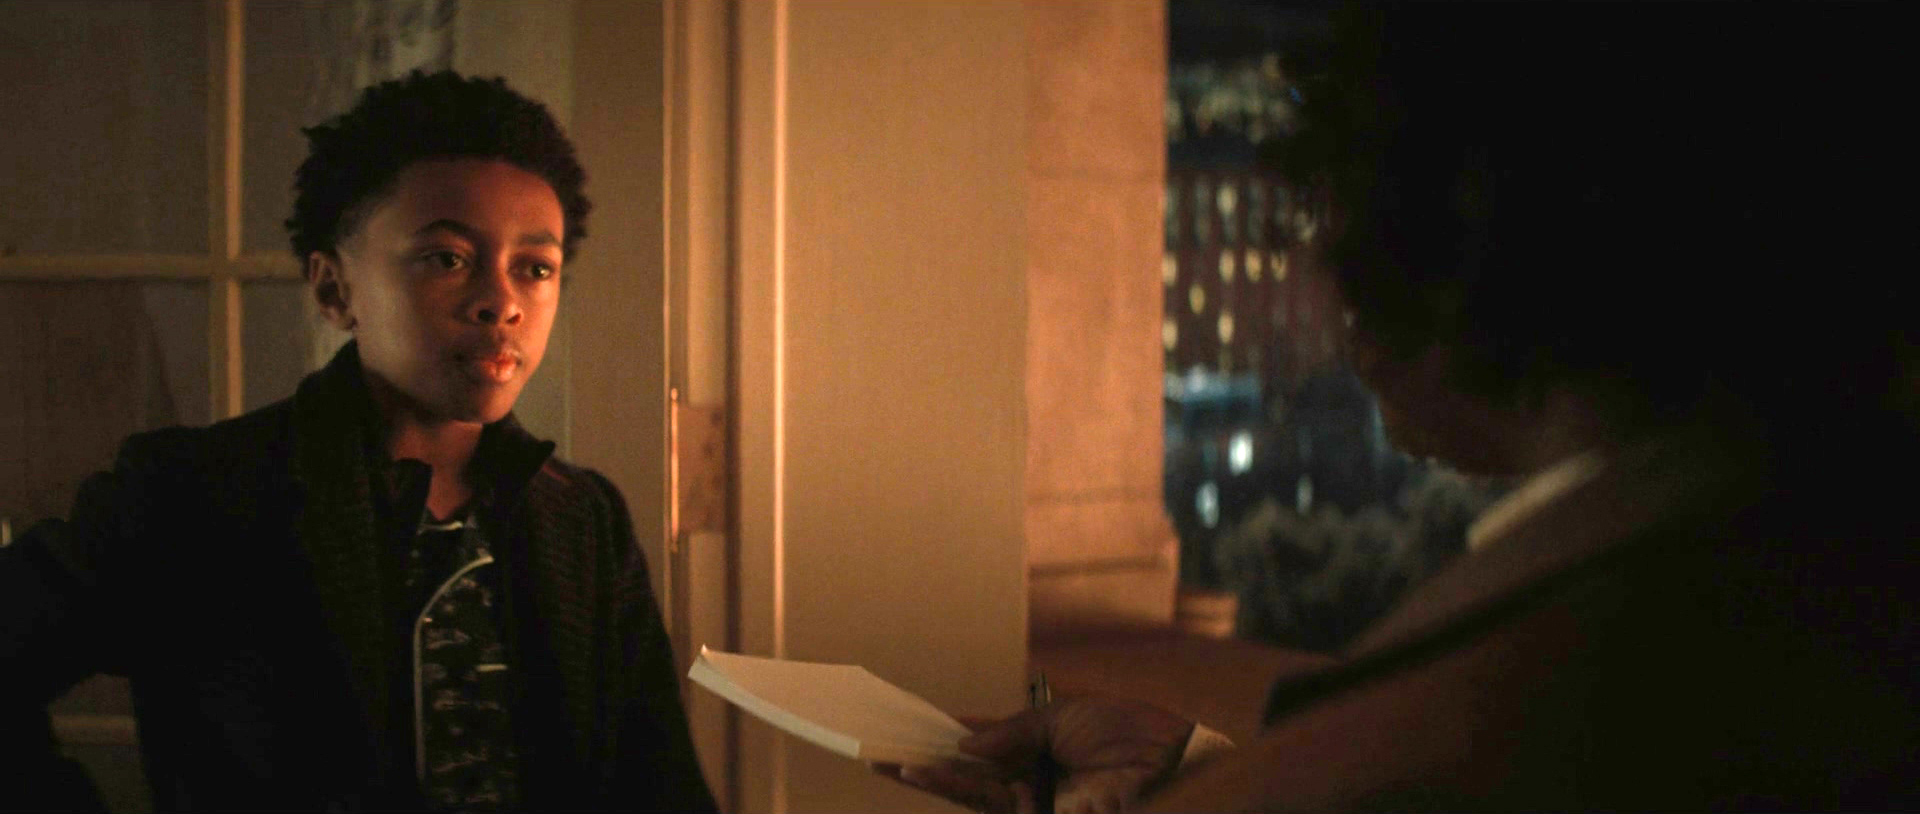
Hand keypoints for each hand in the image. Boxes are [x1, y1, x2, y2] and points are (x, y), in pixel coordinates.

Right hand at [876, 695, 1194, 813]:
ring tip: (893, 762)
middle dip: (926, 767)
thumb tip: (962, 743)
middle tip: (880, 754)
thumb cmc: (1128, 732)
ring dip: (929, 780)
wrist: (1170, 757)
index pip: (985, 755)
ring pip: (970, 797)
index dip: (948, 745)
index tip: (910, 732)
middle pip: (969, 781)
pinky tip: (925, 772)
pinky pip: (988, 805)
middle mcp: (1034, 784)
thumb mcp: (1061, 717)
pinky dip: (953, 789)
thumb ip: (1010, 731)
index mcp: (1041, 755)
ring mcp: (1036, 805)